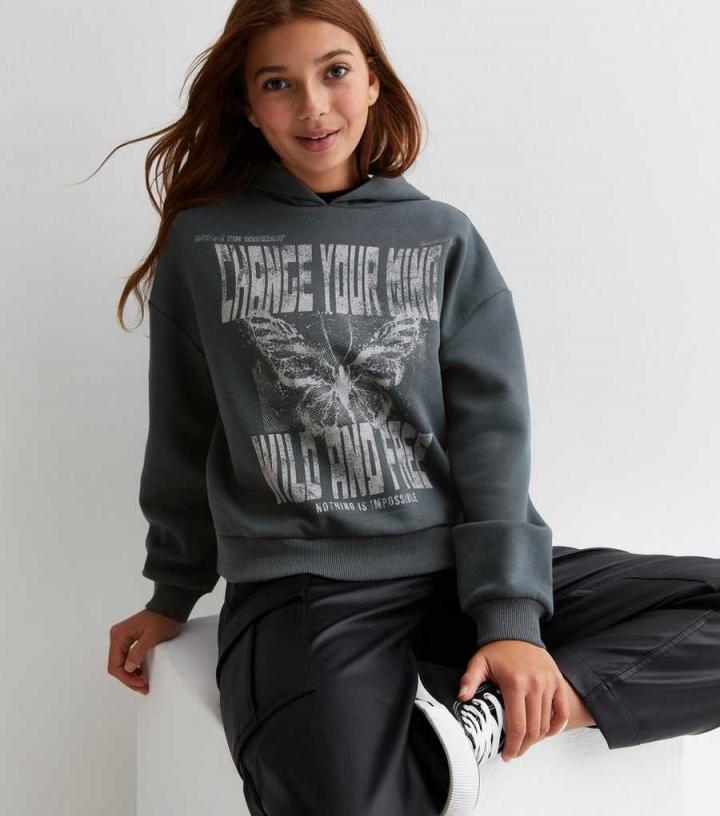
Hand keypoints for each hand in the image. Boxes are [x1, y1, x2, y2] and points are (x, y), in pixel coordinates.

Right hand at [107, 609, 183, 694]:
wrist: (170, 607)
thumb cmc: (163, 619)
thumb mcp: (152, 637)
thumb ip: (138, 652)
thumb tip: (128, 668)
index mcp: (119, 635)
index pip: (115, 665)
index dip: (126, 678)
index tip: (141, 684)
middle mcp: (117, 636)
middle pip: (116, 666)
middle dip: (128, 679)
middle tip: (143, 688)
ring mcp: (122, 638)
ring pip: (121, 663)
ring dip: (130, 675)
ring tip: (143, 684)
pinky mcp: (129, 639)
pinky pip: (126, 658)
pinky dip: (132, 668)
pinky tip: (141, 674)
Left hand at [457, 639, 568, 761]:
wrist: (516, 630)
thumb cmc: (497, 649)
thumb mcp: (479, 662)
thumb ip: (469, 680)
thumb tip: (462, 697)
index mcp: (515, 683)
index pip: (518, 725)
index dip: (513, 745)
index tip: (507, 755)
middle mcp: (535, 685)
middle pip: (533, 728)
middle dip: (524, 746)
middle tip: (514, 753)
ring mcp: (549, 683)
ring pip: (547, 722)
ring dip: (537, 738)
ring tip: (525, 743)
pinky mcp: (557, 681)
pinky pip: (562, 710)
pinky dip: (556, 725)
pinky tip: (545, 732)